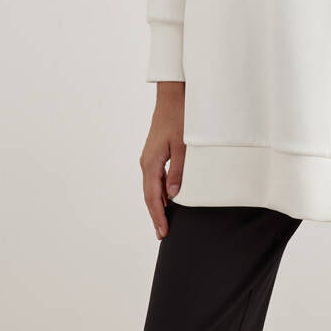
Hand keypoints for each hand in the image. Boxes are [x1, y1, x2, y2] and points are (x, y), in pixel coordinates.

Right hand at [139, 81, 185, 240]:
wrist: (172, 98)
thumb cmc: (179, 119)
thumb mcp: (183, 146)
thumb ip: (178, 171)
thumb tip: (173, 195)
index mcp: (151, 162)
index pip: (152, 196)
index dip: (158, 215)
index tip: (162, 231)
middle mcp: (147, 162)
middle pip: (150, 195)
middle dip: (156, 214)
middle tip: (163, 233)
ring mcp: (150, 158)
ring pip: (152, 187)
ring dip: (158, 204)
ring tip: (166, 221)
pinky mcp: (155, 154)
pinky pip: (156, 178)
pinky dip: (160, 191)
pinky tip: (169, 199)